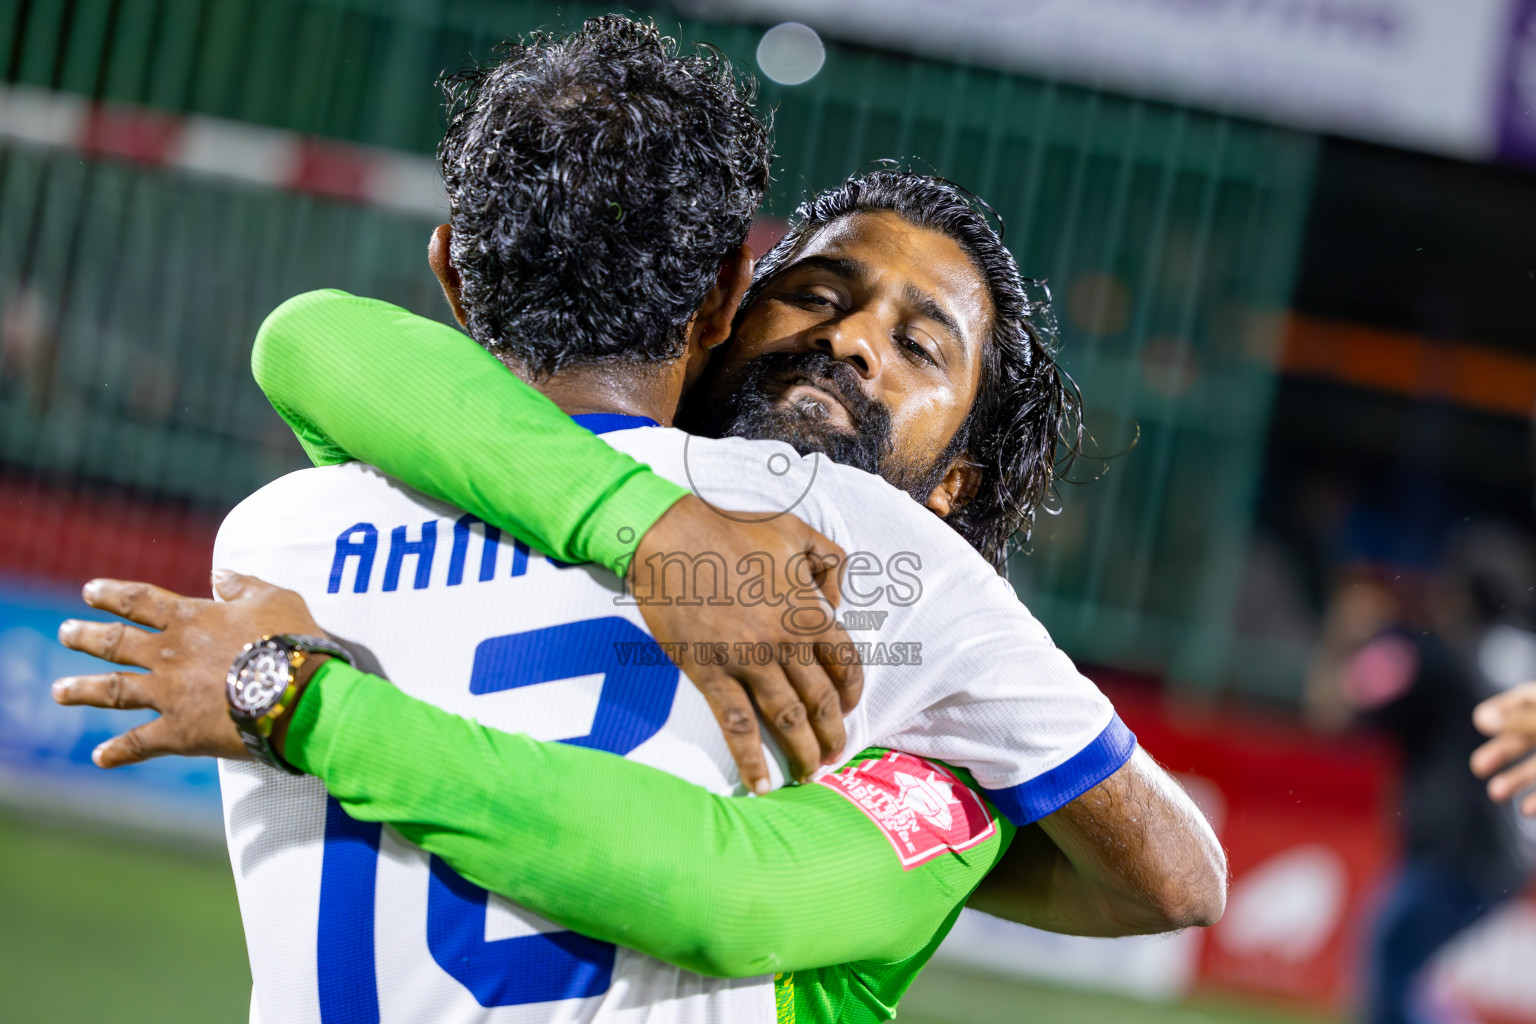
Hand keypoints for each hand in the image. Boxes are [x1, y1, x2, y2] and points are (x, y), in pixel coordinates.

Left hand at [52, 572, 323, 766]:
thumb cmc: (291, 640)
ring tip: (58, 690)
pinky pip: (141, 742)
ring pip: (115, 690)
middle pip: (117, 643)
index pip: (141, 601)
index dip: (113, 594)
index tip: (90, 591)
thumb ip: (243, 585)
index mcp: (190, 619)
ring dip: (84, 689)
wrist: (297, 692)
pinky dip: (119, 750)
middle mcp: (170, 654)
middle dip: (87, 637)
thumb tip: (220, 575)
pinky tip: (100, 757)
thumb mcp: (274, 598)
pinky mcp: (179, 732)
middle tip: (65, 633)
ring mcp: (169, 694)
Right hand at [630, 495, 863, 792]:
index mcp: (808, 611)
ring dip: (802, 753)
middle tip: (833, 757)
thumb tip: (837, 600)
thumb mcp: (795, 531)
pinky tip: (760, 784)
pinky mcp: (710, 672)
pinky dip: (751, 759)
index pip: (846, 664)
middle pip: (821, 701)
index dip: (852, 694)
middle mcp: (784, 642)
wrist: (668, 535)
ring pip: (787, 720)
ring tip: (809, 775)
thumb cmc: (731, 528)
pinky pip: (737, 725)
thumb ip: (830, 562)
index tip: (849, 710)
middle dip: (832, 736)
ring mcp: (747, 661)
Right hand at [1472, 682, 1535, 814]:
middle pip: (1524, 737)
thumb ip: (1519, 721)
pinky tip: (1525, 809)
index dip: (1501, 708)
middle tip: (1478, 768)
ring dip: (1516, 780)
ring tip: (1496, 794)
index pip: (1524, 700)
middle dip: (1500, 754)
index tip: (1479, 719)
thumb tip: (1481, 718)